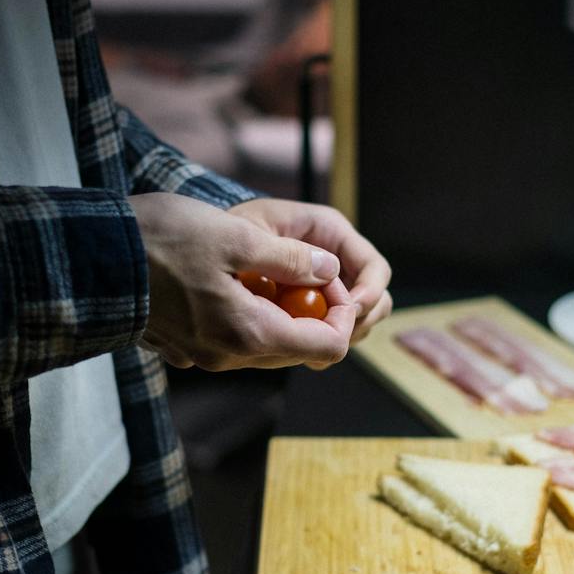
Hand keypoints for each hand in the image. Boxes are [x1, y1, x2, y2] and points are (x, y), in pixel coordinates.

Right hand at [129, 192, 353, 369]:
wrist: (88, 257)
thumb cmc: (160, 240)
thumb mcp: (236, 237)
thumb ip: (289, 258)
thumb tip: (329, 270)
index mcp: (249, 333)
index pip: (327, 347)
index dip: (344, 316)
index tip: (336, 281)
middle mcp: (227, 356)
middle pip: (297, 351)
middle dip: (314, 317)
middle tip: (311, 273)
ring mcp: (201, 356)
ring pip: (263, 346)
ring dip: (280, 316)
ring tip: (275, 273)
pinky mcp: (180, 346)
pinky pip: (229, 340)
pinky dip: (246, 317)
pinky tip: (236, 283)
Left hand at [227, 198, 391, 343]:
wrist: (198, 243)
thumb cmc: (223, 227)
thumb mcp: (250, 232)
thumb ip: (287, 253)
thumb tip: (329, 275)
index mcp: (329, 232)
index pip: (374, 268)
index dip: (369, 294)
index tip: (349, 312)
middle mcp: (333, 260)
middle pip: (374, 300)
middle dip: (357, 322)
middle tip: (328, 336)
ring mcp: (323, 287)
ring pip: (355, 321)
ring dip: (339, 336)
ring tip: (307, 343)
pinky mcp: (306, 309)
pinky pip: (325, 332)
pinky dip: (316, 343)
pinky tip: (291, 346)